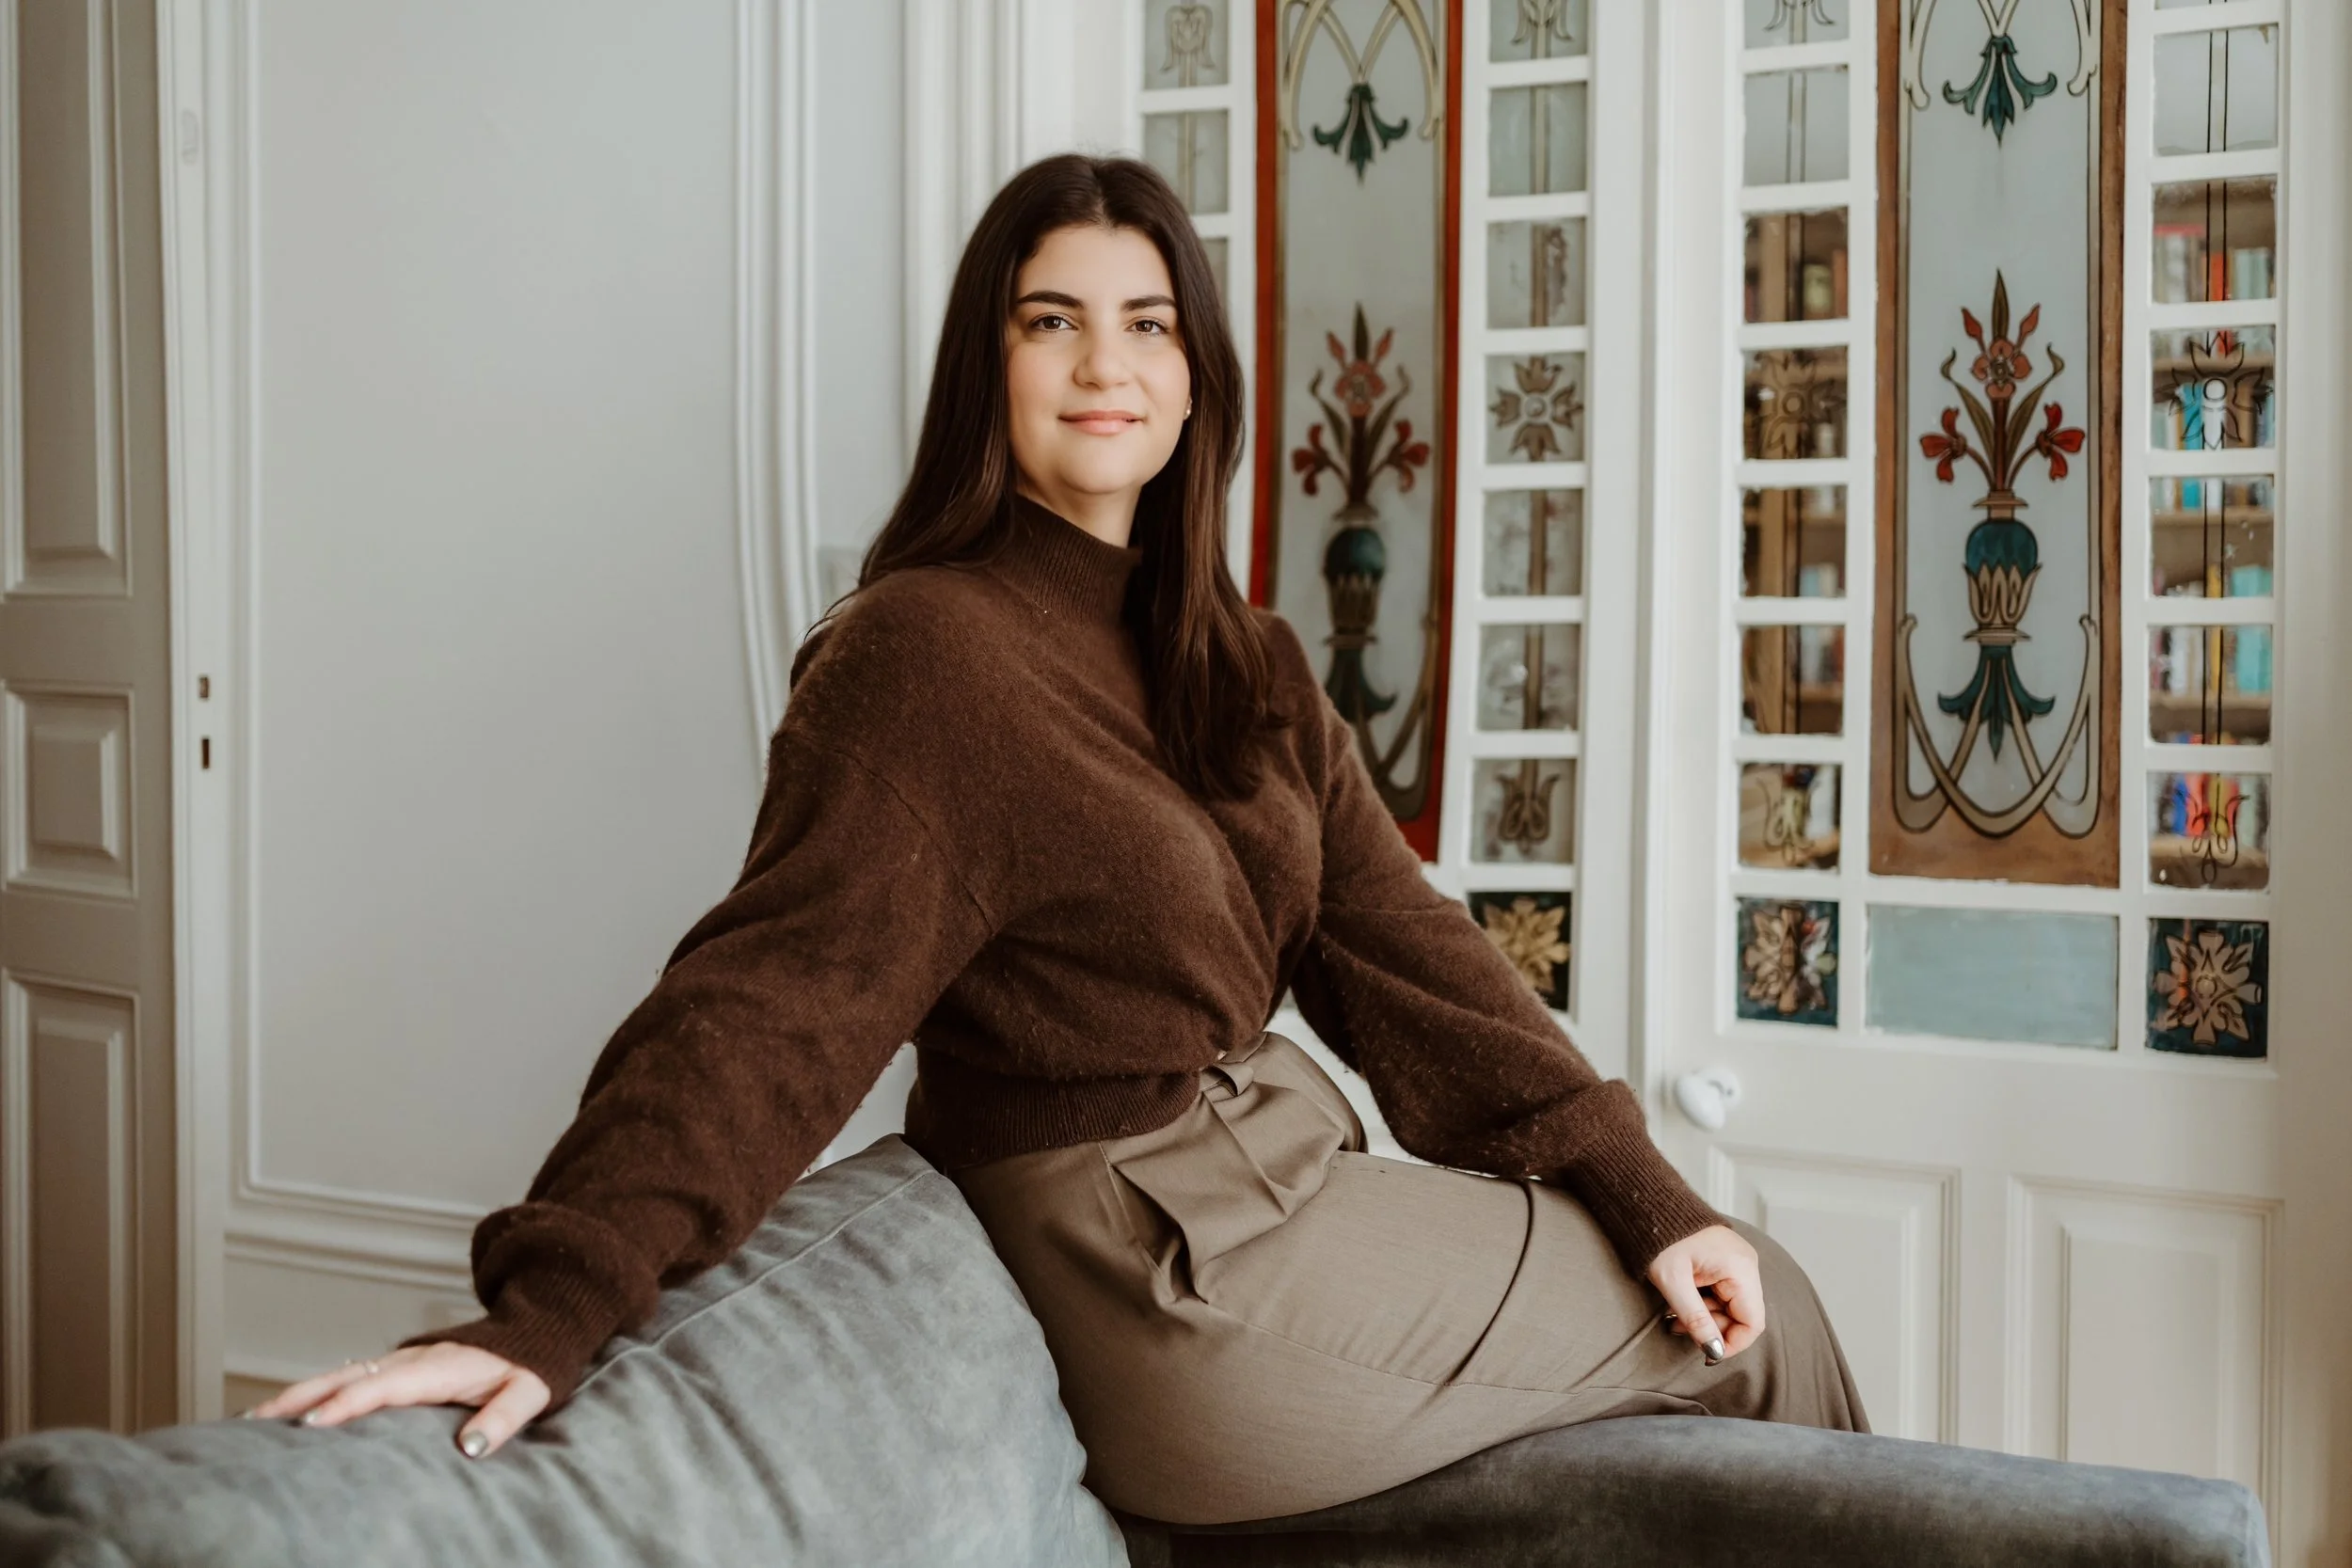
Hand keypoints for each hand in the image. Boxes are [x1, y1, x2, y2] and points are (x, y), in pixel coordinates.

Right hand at [240, 1343, 549, 1457]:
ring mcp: (397, 1361)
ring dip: (294, 1395)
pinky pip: (345, 1377)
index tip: (311, 1425)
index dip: (347, 1404)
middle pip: (345, 1378)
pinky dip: (311, 1392)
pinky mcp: (393, 1367)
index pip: (383, 1387)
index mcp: (437, 1368)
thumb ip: (503, 1418)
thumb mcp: (528, 1393)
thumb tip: (471, 1449)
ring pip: (337, 1375)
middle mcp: (409, 1361)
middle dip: (299, 1399)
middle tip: (254, 1425)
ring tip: (250, 1421)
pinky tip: (283, 1411)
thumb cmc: (528, 1367)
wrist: (532, 1329)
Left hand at [1644, 1223, 1764, 1362]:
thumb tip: (1715, 1351)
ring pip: (1730, 1305)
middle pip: (1740, 1315)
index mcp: (1740, 1268)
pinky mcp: (1724, 1260)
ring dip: (1703, 1316)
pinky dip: (1703, 1302)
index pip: (1752, 1322)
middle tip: (1676, 1327)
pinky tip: (1681, 1300)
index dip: (1731, 1343)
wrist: (1649, 1201)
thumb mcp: (1673, 1283)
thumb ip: (1696, 1319)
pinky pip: (1722, 1292)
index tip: (1706, 1353)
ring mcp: (1736, 1261)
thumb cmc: (1659, 1237)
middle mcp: (1746, 1264)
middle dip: (1711, 1328)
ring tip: (1673, 1315)